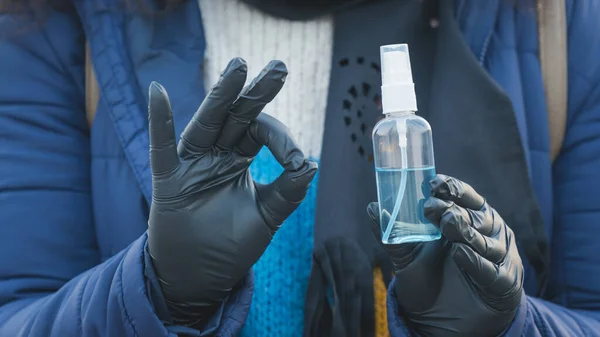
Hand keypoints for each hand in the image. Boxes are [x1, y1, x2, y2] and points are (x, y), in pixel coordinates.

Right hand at [147, 58, 317, 323]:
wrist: (200, 277)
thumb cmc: (231, 245)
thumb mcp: (266, 217)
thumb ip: (287, 192)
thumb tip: (312, 164)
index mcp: (239, 158)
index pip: (261, 132)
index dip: (281, 140)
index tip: (298, 161)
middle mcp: (216, 154)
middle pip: (237, 115)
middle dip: (257, 92)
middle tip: (279, 68)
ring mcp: (191, 164)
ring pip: (207, 123)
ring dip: (221, 96)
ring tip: (238, 69)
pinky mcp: (169, 181)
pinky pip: (162, 148)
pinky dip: (159, 122)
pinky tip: (157, 93)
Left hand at [367, 174, 522, 335]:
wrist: (443, 320)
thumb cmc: (430, 277)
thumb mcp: (406, 255)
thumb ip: (393, 233)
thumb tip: (372, 207)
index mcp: (465, 217)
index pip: (463, 197)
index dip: (452, 188)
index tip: (434, 183)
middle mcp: (486, 232)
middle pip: (474, 216)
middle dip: (453, 210)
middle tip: (433, 207)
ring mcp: (497, 256)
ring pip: (484, 241)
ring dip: (466, 232)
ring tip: (448, 223)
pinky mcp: (504, 282)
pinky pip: (491, 271)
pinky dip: (476, 262)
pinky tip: (460, 253)